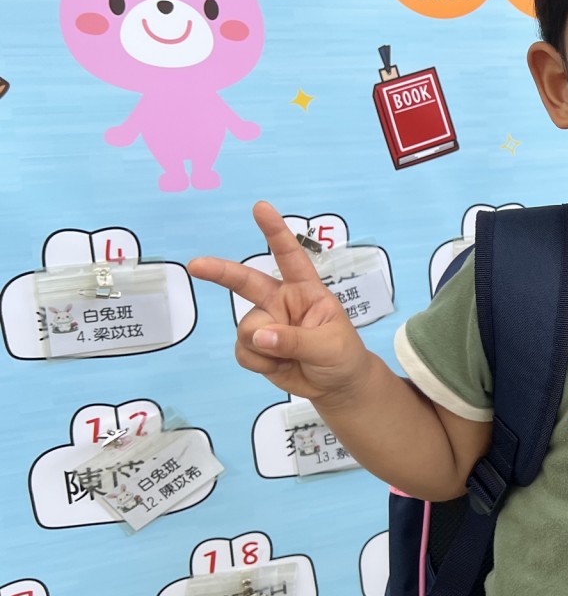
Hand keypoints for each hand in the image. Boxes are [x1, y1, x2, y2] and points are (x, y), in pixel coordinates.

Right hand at [187, 200, 369, 403]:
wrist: (337, 387)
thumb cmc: (342, 356)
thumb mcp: (329, 345)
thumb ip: (295, 340)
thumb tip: (260, 337)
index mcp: (306, 291)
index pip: (291, 257)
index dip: (275, 232)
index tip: (260, 208)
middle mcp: (281, 302)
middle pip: (246, 282)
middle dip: (220, 272)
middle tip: (196, 265)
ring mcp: (266, 323)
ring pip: (246, 329)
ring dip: (264, 349)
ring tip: (290, 358)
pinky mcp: (255, 347)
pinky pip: (243, 351)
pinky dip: (258, 364)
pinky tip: (279, 366)